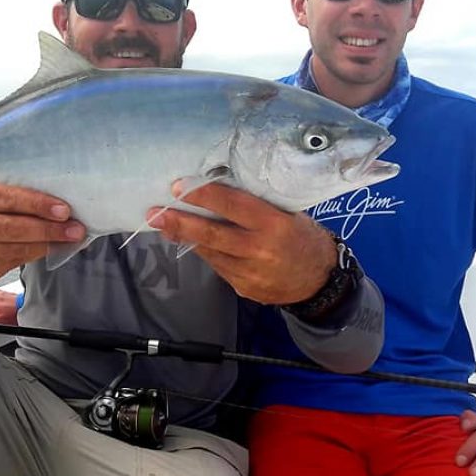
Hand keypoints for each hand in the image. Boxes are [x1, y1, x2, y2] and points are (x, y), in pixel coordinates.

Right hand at [0, 183, 85, 284]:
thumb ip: (10, 197)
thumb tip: (55, 203)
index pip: (6, 199)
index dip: (37, 204)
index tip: (64, 210)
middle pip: (12, 228)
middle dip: (47, 229)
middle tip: (74, 228)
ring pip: (15, 249)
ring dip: (46, 244)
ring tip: (68, 238)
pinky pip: (13, 262)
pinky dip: (34, 254)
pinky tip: (49, 247)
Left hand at [147, 181, 335, 304]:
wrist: (320, 281)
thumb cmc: (303, 237)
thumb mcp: (288, 214)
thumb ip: (257, 206)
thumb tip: (218, 191)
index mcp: (274, 225)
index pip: (233, 206)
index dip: (204, 195)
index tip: (180, 187)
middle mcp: (260, 250)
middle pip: (212, 234)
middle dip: (180, 223)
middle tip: (155, 213)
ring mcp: (250, 273)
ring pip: (210, 252)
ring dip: (186, 237)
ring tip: (165, 224)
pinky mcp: (244, 288)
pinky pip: (219, 266)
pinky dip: (206, 252)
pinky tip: (193, 242)